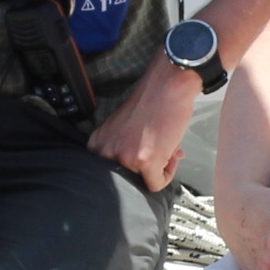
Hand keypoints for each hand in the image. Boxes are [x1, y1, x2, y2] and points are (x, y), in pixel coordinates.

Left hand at [87, 61, 199, 190]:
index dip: (133, 165)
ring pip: (144, 181)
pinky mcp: (144, 162)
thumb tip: (145, 168)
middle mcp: (106, 152)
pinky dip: (168, 174)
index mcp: (98, 143)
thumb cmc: (151, 102)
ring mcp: (124, 157)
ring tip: (168, 147)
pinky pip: (157, 183)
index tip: (145, 155)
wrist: (167, 86)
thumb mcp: (127, 128)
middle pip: (128, 179)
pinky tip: (172, 154)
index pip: (112, 173)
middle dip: (147, 168)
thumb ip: (129, 149)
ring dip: (160, 167)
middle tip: (161, 151)